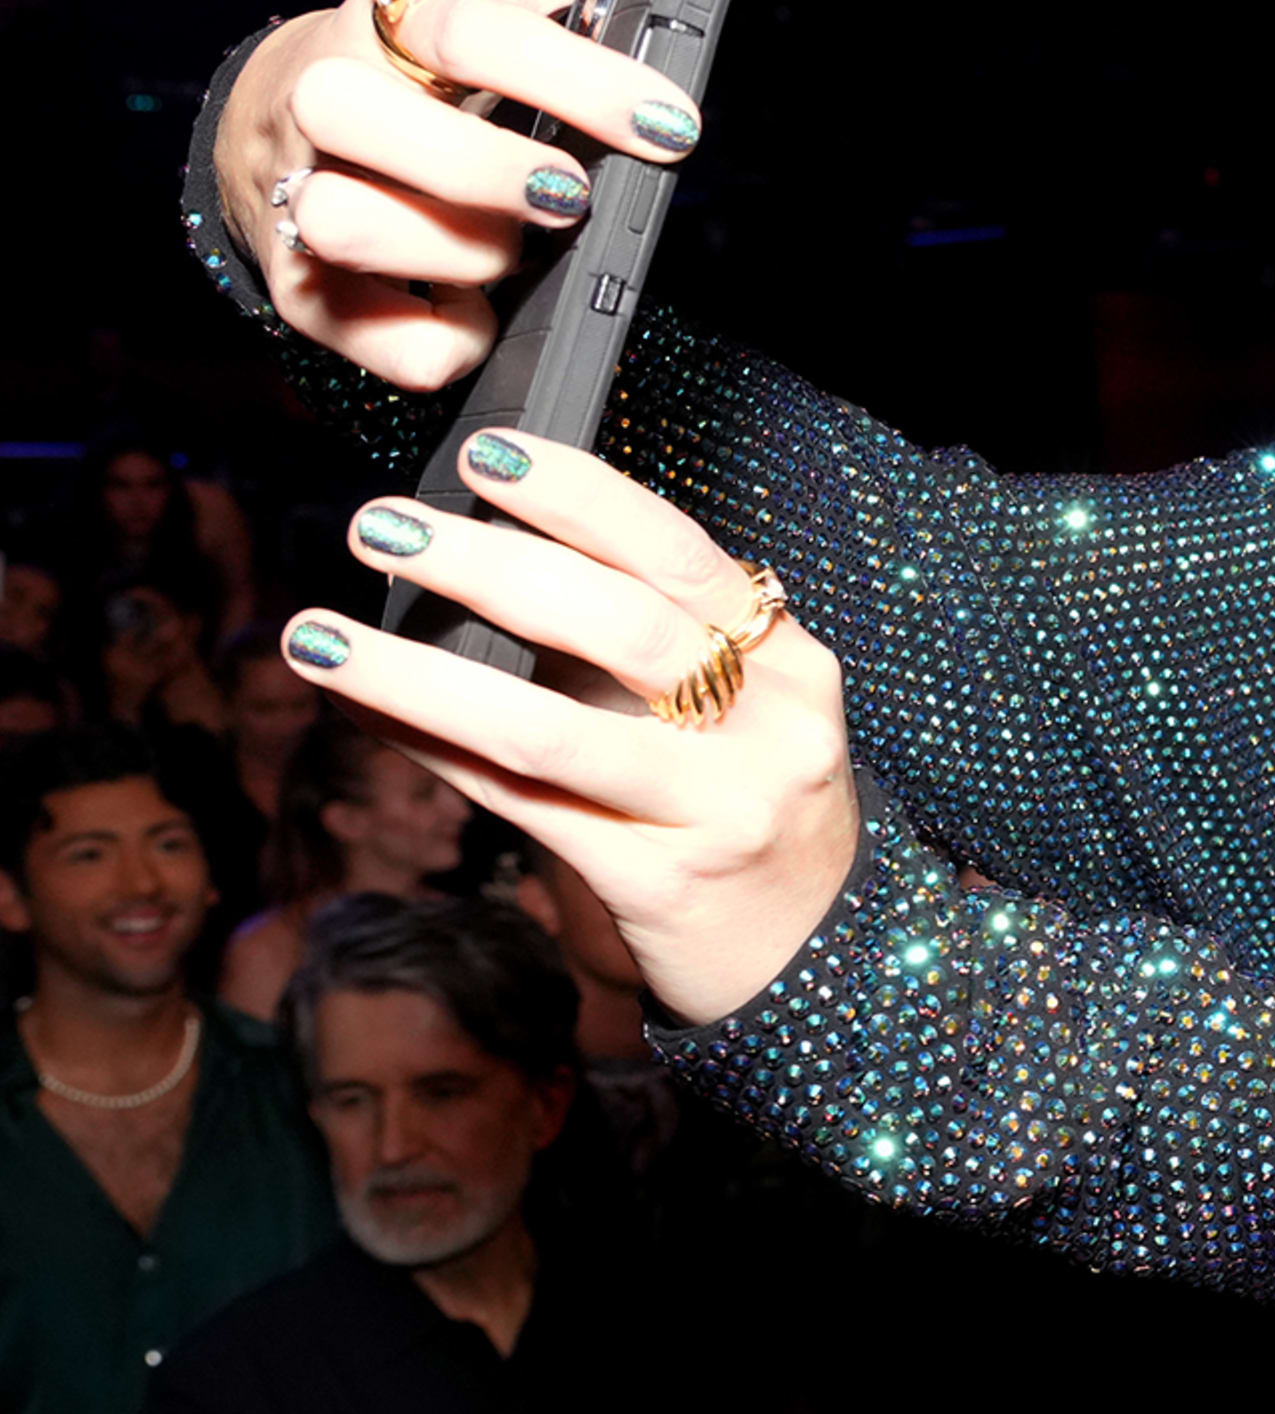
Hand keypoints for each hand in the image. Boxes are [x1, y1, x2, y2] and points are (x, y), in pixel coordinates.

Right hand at [213, 0, 750, 391]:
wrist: (280, 124)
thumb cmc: (420, 53)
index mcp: (391, 20)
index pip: (468, 25)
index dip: (577, 74)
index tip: (672, 121)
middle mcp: (327, 98)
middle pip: (358, 115)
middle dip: (481, 167)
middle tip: (573, 196)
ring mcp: (298, 192)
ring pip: (340, 222)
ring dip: (453, 251)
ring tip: (512, 252)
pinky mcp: (302, 289)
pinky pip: (364, 333)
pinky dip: (432, 340)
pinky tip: (472, 316)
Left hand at [277, 429, 858, 1023]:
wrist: (815, 955)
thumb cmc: (748, 808)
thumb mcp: (745, 713)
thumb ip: (656, 646)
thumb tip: (487, 560)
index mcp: (790, 666)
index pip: (679, 556)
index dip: (579, 497)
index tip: (486, 457)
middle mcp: (768, 732)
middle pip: (618, 627)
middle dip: (486, 566)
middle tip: (382, 527)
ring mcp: (718, 812)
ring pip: (547, 729)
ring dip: (417, 675)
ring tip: (321, 637)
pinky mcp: (658, 884)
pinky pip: (520, 806)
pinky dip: (429, 751)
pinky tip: (365, 712)